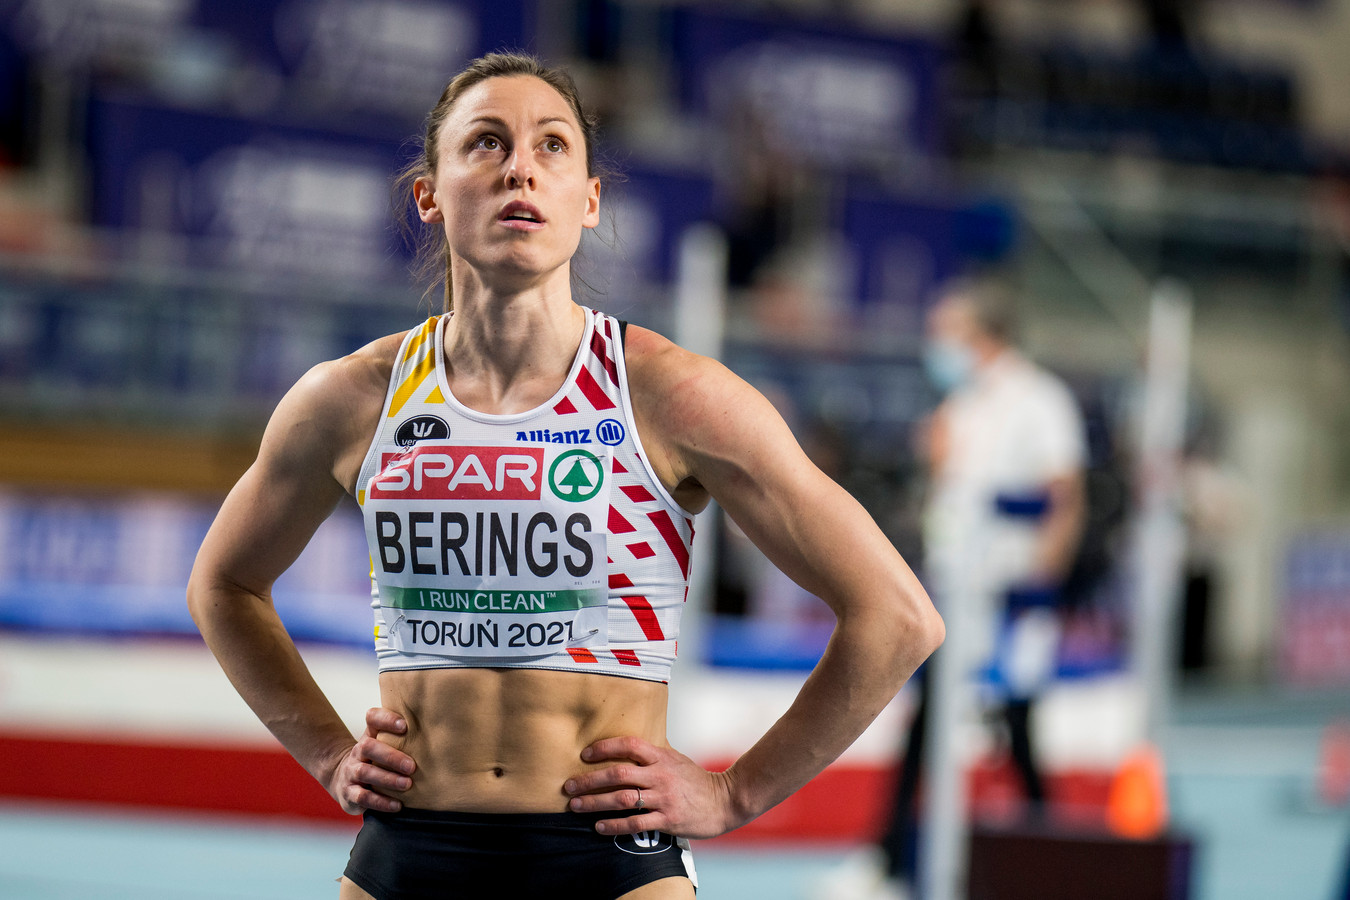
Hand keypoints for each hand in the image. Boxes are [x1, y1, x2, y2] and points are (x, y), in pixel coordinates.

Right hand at [325, 707, 415, 814]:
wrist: (343, 780)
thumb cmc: (374, 760)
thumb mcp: (383, 746)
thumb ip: (403, 738)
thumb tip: (438, 732)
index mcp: (369, 736)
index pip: (372, 718)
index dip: (386, 719)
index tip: (405, 726)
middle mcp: (357, 752)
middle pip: (368, 747)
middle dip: (391, 756)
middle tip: (412, 766)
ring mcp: (351, 772)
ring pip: (365, 772)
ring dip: (388, 779)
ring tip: (407, 784)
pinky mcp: (349, 793)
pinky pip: (363, 797)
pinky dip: (381, 802)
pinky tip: (398, 805)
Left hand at [563, 736, 741, 838]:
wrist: (725, 800)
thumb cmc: (696, 779)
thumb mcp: (675, 759)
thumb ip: (652, 755)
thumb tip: (624, 748)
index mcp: (661, 757)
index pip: (629, 745)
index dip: (604, 748)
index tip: (584, 755)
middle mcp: (660, 775)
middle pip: (618, 774)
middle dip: (589, 780)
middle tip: (568, 786)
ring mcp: (664, 798)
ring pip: (622, 799)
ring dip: (595, 803)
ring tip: (576, 806)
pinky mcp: (668, 820)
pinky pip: (635, 823)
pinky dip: (614, 825)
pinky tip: (599, 826)